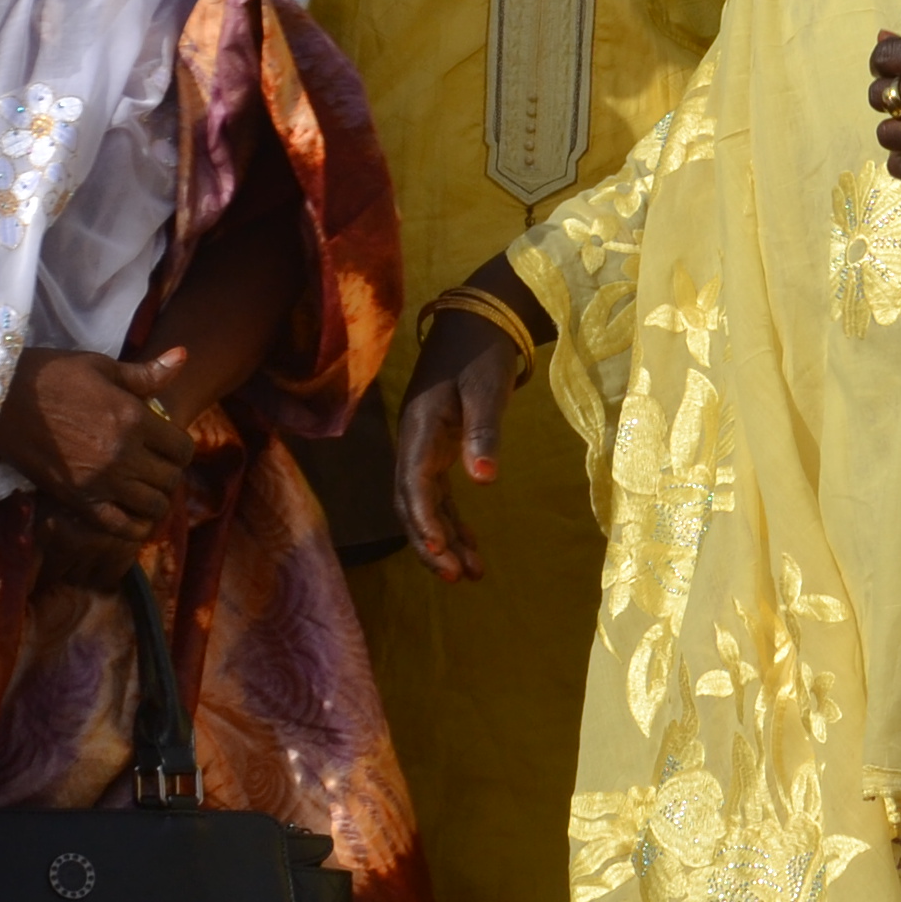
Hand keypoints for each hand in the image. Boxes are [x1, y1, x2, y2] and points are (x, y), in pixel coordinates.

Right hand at [0, 344, 199, 545]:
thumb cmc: (52, 376)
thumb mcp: (102, 367)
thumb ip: (147, 373)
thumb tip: (184, 355)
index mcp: (135, 419)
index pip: (183, 448)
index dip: (180, 450)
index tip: (167, 447)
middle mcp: (123, 453)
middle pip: (171, 479)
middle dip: (169, 474)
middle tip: (155, 469)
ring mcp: (100, 480)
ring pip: (152, 506)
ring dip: (154, 500)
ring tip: (144, 491)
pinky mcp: (75, 499)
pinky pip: (118, 527)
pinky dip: (132, 527)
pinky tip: (130, 516)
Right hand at [394, 278, 526, 583]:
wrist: (476, 325)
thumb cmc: (482, 354)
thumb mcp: (487, 388)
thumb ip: (484, 431)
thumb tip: (484, 479)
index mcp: (420, 428)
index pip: (414, 483)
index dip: (424, 519)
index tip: (440, 548)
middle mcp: (414, 444)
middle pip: (412, 504)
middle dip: (431, 542)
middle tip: (457, 576)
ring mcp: (423, 449)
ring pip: (424, 505)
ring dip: (443, 539)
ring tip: (469, 575)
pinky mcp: (439, 452)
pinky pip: (439, 497)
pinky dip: (453, 523)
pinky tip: (470, 549)